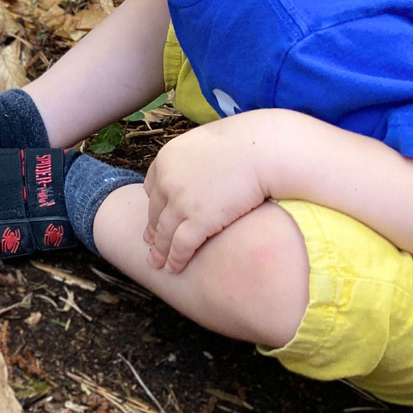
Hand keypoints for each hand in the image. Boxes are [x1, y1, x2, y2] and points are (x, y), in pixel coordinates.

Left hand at [143, 113, 272, 272]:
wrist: (262, 150)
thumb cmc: (245, 144)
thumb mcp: (207, 144)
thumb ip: (195, 158)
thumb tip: (201, 167)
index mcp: (167, 158)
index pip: (152, 186)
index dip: (154, 204)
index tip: (155, 217)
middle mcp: (167, 179)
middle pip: (155, 210)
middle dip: (153, 229)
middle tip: (150, 243)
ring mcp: (180, 200)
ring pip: (164, 233)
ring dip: (160, 251)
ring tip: (157, 263)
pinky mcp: (198, 219)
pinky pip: (181, 245)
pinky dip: (176, 259)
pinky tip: (174, 269)